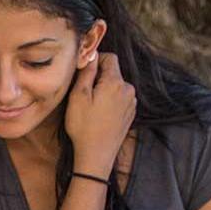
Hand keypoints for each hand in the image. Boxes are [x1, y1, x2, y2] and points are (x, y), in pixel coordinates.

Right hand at [63, 52, 135, 177]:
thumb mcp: (78, 96)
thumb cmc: (84, 126)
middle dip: (99, 77)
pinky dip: (110, 101)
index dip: (95, 61)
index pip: (110, 57)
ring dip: (104, 90)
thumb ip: (86, 73)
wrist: (97, 154)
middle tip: (83, 93)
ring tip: (91, 106)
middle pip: (113, 72)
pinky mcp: (131, 113)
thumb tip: (90, 55)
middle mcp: (128, 89)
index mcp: (115, 82)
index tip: (83, 73)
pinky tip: (100, 114)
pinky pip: (120, 98)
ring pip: (116, 85)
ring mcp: (131, 102)